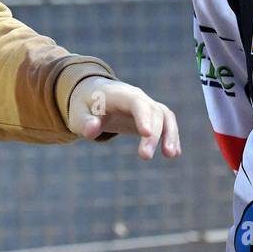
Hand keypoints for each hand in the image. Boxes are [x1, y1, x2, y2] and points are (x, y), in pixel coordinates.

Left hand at [66, 76, 180, 159]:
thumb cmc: (86, 106)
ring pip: (165, 115)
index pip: (136, 102)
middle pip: (152, 111)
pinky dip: (172, 135)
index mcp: (119, 94)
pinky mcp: (151, 115)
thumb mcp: (78, 114)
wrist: (95, 95)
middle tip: (145, 157)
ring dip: (170, 134)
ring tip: (171, 155)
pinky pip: (166, 122)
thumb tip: (92, 130)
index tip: (145, 133)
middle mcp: (137, 96)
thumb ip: (85, 123)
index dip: (142, 116)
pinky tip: (174, 153)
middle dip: (153, 134)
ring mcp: (146, 104)